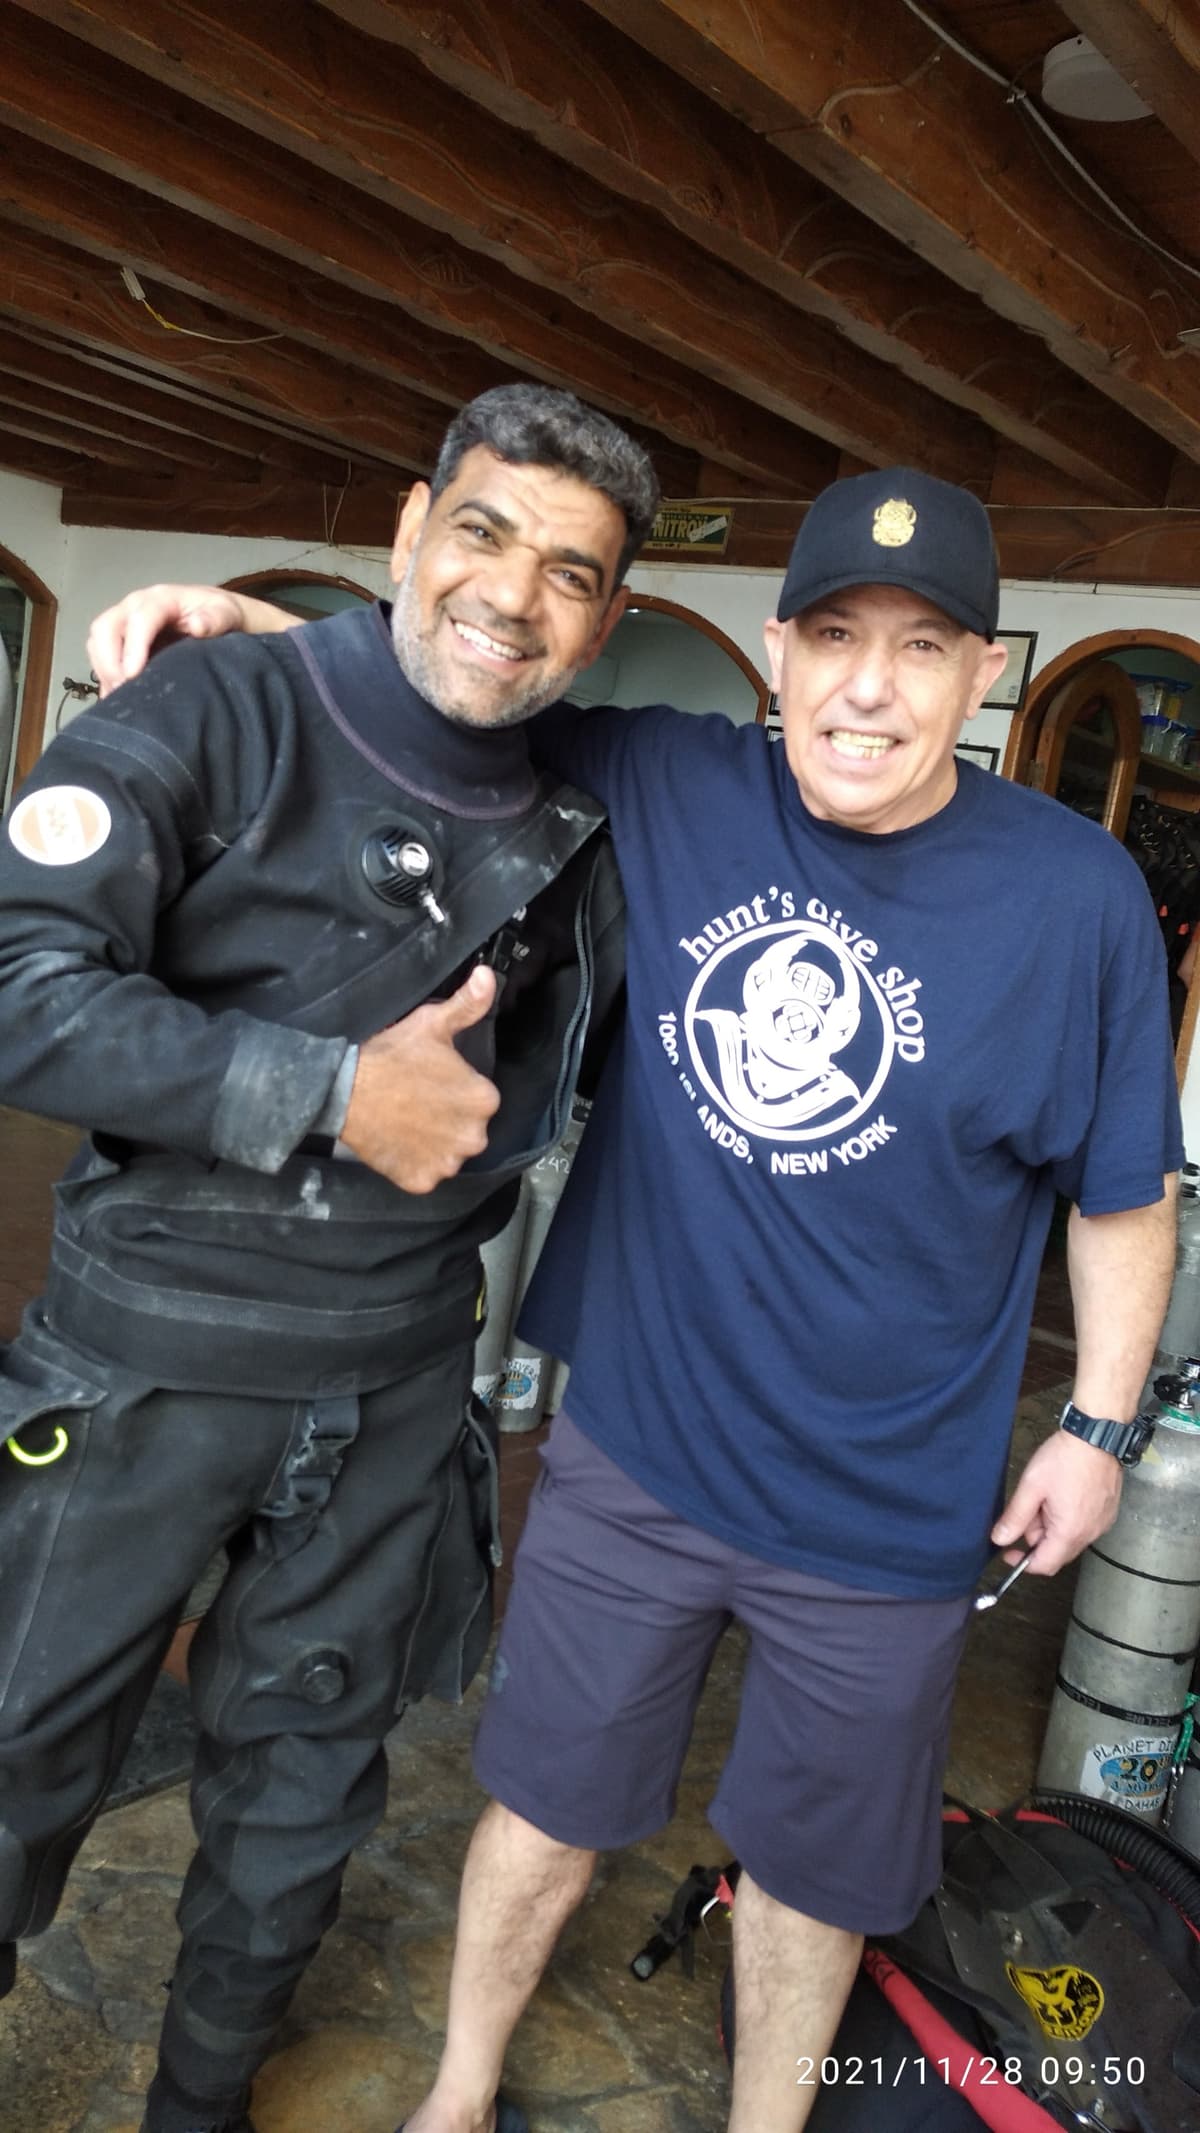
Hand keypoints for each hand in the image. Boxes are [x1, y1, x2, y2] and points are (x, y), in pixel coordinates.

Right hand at [87, 584, 248, 695]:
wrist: (216, 617)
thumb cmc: (221, 616)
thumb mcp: (227, 615)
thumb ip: (215, 620)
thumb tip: (197, 625)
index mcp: (161, 599)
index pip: (139, 619)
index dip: (133, 647)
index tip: (133, 675)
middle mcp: (136, 606)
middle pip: (105, 628)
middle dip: (110, 661)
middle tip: (125, 690)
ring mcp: (124, 622)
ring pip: (97, 642)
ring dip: (104, 671)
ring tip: (122, 697)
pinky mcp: (120, 640)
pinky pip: (100, 656)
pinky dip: (105, 678)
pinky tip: (118, 698)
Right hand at [340, 965, 500, 1192]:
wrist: (343, 1090)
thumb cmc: (390, 1056)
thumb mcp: (432, 1024)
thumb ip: (467, 1005)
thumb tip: (488, 977)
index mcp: (484, 1099)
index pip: (480, 1099)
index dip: (455, 1091)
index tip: (432, 1084)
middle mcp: (474, 1137)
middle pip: (468, 1129)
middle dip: (448, 1120)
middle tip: (418, 1103)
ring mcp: (447, 1163)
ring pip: (448, 1154)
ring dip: (433, 1143)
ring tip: (406, 1122)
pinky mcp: (422, 1181)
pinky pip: (425, 1175)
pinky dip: (414, 1164)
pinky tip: (398, 1142)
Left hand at [991, 1429, 1122, 1576]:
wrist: (1097, 1436)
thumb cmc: (1065, 1459)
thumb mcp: (1031, 1487)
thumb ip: (1015, 1517)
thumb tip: (1000, 1540)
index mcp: (1070, 1532)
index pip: (1045, 1565)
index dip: (1023, 1563)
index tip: (1008, 1551)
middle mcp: (1090, 1534)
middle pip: (1057, 1553)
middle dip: (1037, 1538)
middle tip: (1029, 1509)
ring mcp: (1102, 1524)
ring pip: (1069, 1539)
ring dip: (1052, 1527)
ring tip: (1046, 1496)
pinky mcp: (1107, 1512)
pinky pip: (1083, 1527)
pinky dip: (1068, 1519)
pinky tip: (1063, 1495)